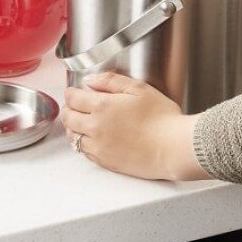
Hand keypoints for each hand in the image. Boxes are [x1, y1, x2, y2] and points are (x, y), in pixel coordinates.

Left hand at [64, 73, 209, 181]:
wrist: (174, 148)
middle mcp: (95, 127)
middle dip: (69, 109)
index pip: (73, 98)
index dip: (72, 92)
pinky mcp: (105, 162)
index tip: (76, 92)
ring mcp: (99, 147)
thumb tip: (90, 80)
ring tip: (82, 122)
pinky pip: (85, 152)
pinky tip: (94, 139)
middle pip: (68, 118)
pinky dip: (84, 144)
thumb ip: (111, 81)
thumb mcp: (140, 89)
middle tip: (76, 106)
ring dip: (74, 127)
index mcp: (102, 106)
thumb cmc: (162, 118)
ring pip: (73, 137)